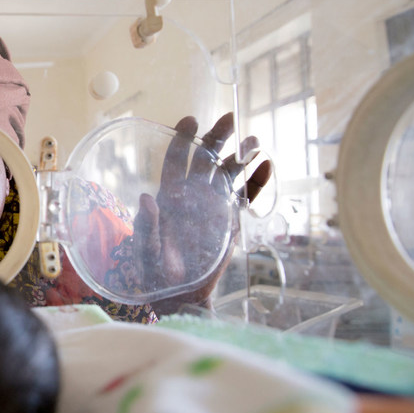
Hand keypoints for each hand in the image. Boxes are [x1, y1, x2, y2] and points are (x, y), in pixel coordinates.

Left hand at [133, 112, 270, 313]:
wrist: (182, 293)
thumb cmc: (156, 274)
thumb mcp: (147, 252)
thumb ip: (147, 227)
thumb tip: (147, 198)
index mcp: (170, 196)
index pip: (176, 160)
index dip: (183, 139)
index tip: (191, 121)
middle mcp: (193, 194)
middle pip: (205, 158)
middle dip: (217, 137)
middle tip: (229, 119)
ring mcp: (214, 204)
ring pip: (229, 172)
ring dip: (241, 155)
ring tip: (254, 142)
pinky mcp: (231, 217)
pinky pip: (246, 195)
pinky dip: (257, 180)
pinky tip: (266, 166)